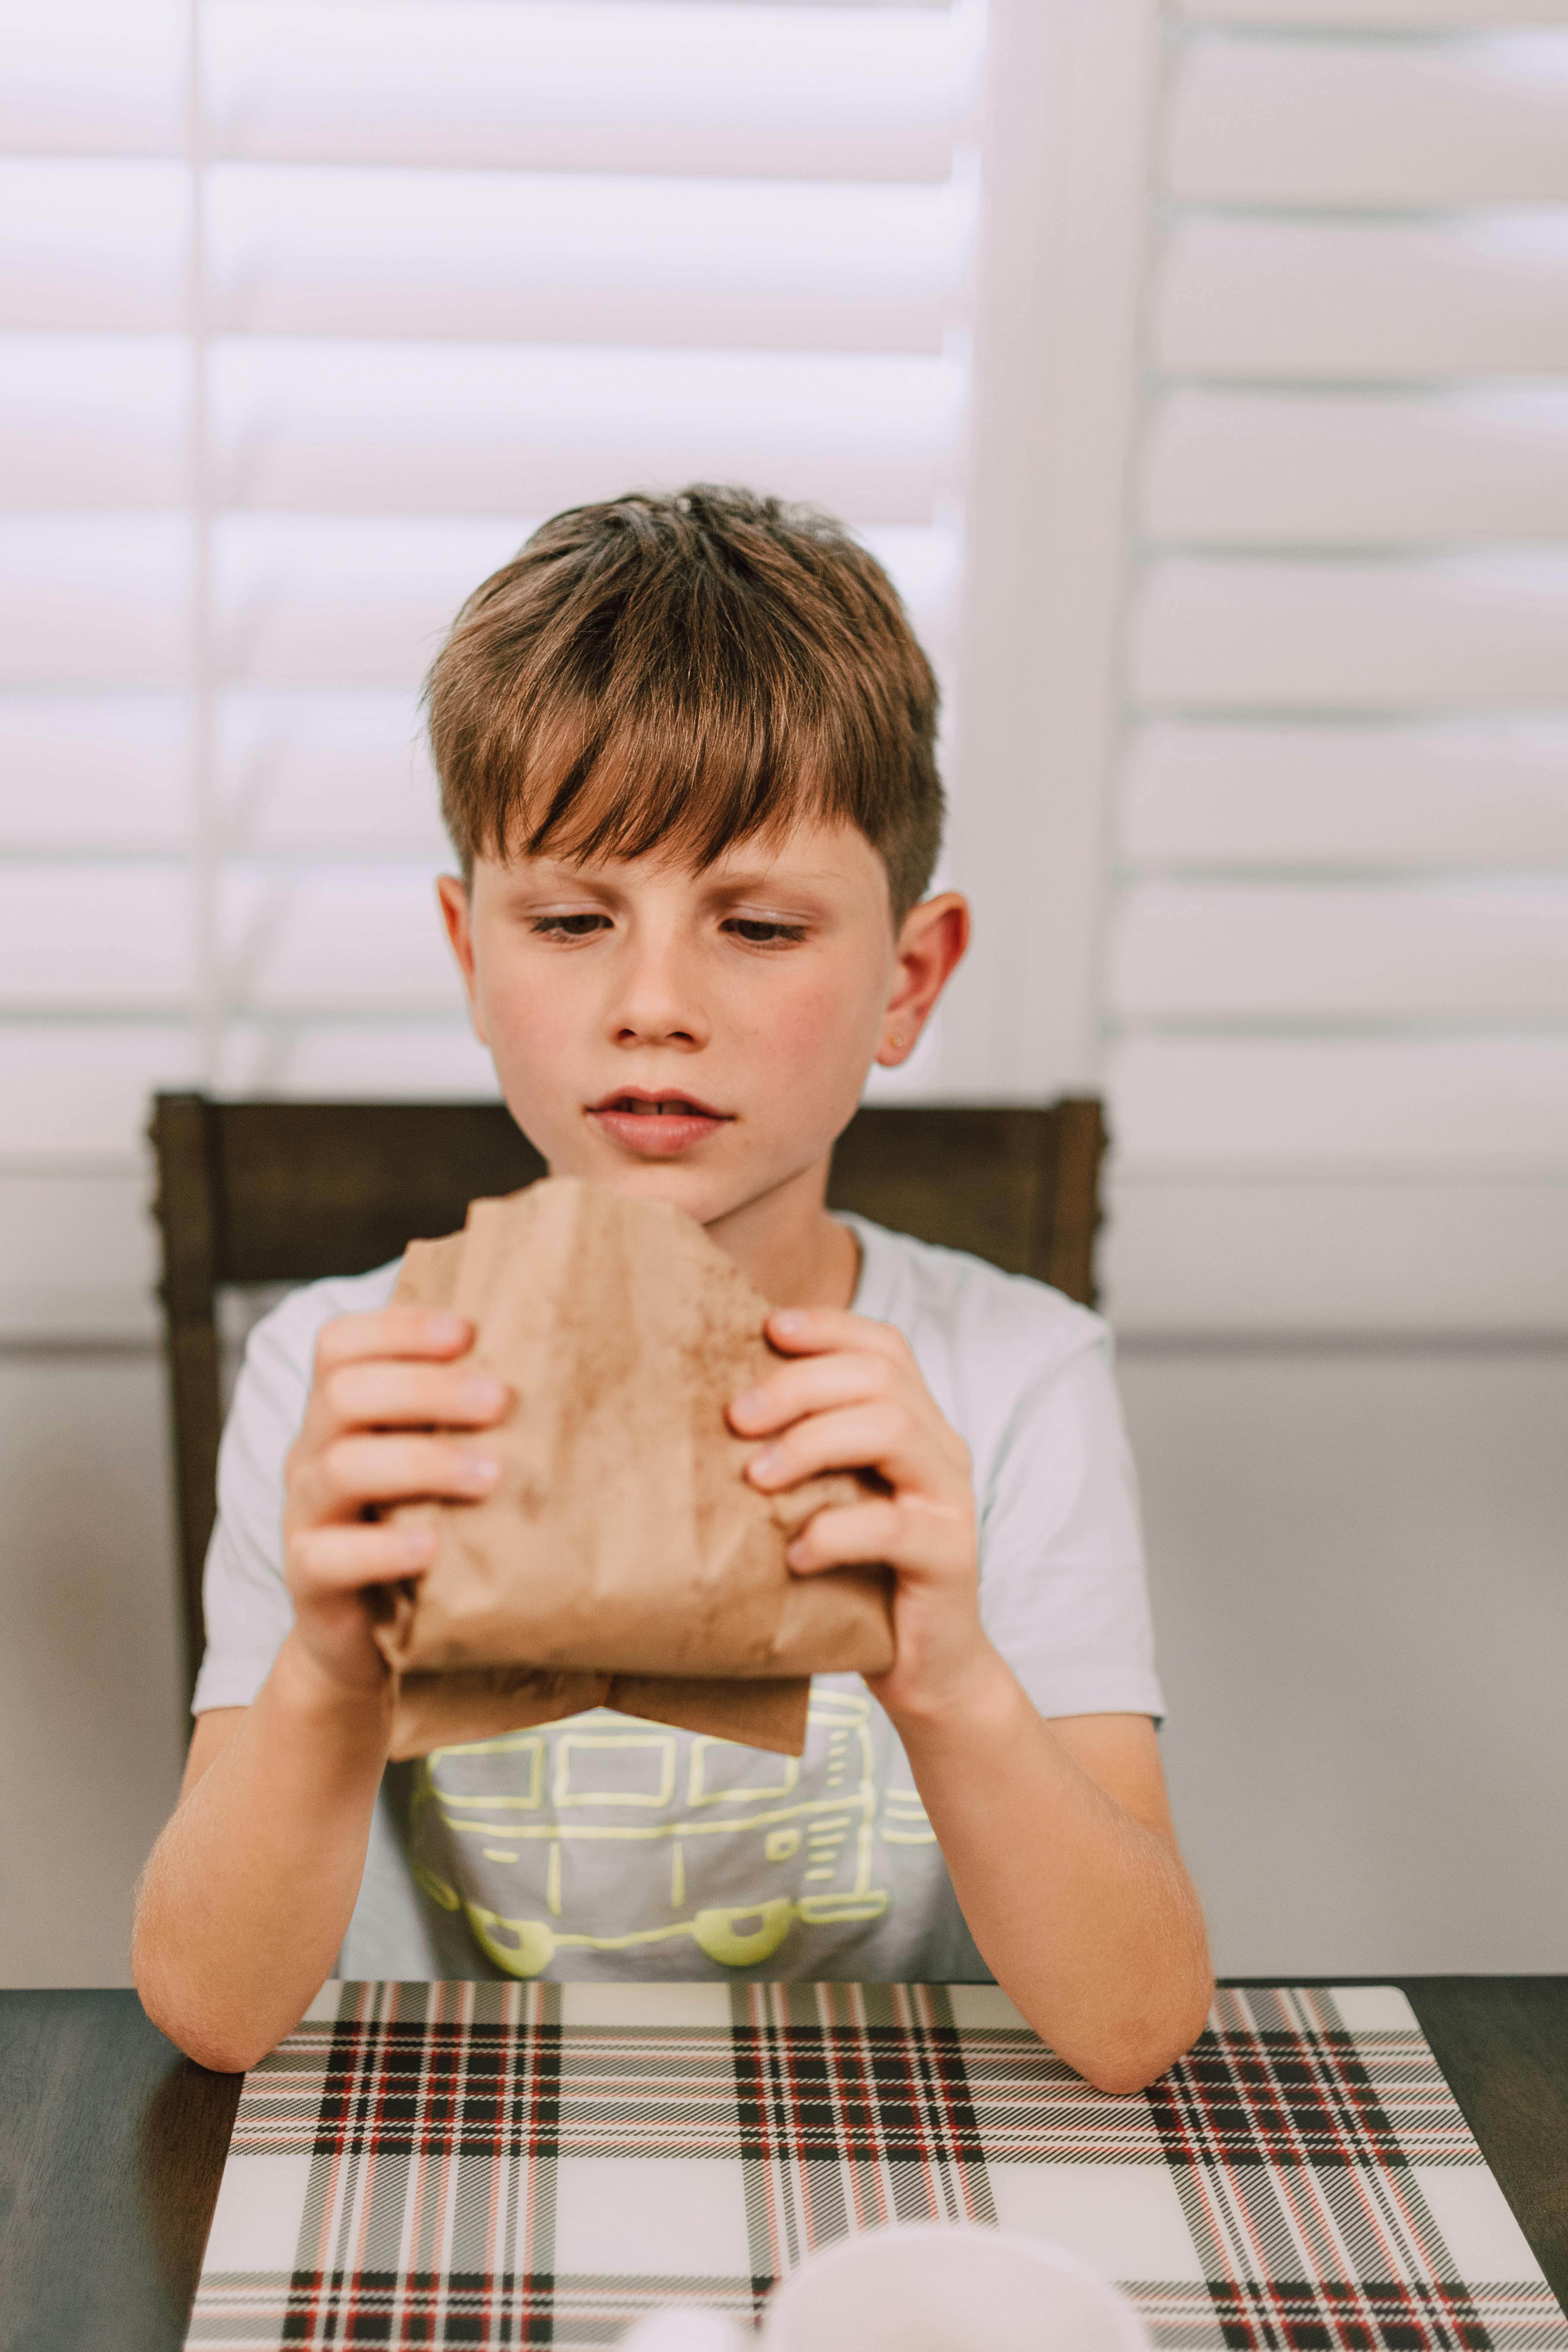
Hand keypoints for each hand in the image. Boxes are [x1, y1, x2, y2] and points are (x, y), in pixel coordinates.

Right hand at [281, 1308, 508, 1701]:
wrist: (366, 1637)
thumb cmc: (418, 1525)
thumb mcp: (434, 1459)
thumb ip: (467, 1416)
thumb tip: (562, 1360)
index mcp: (340, 1411)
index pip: (341, 1344)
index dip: (398, 1329)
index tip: (468, 1331)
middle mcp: (314, 1451)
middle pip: (345, 1394)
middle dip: (426, 1389)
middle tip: (501, 1401)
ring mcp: (306, 1514)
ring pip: (342, 1467)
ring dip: (422, 1463)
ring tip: (491, 1474)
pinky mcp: (309, 1579)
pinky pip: (328, 1556)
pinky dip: (383, 1549)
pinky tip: (432, 1547)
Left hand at [729, 1307, 994, 1721]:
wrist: (925, 1667)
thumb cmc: (860, 1577)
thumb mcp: (831, 1500)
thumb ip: (804, 1452)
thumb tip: (720, 1409)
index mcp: (917, 1425)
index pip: (884, 1347)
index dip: (829, 1327)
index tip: (767, 1328)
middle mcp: (942, 1451)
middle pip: (880, 1378)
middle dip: (800, 1385)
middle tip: (735, 1419)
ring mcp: (951, 1502)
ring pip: (892, 1431)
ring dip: (813, 1443)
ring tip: (757, 1478)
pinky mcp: (950, 1558)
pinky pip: (891, 1527)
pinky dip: (835, 1532)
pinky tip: (795, 1555)